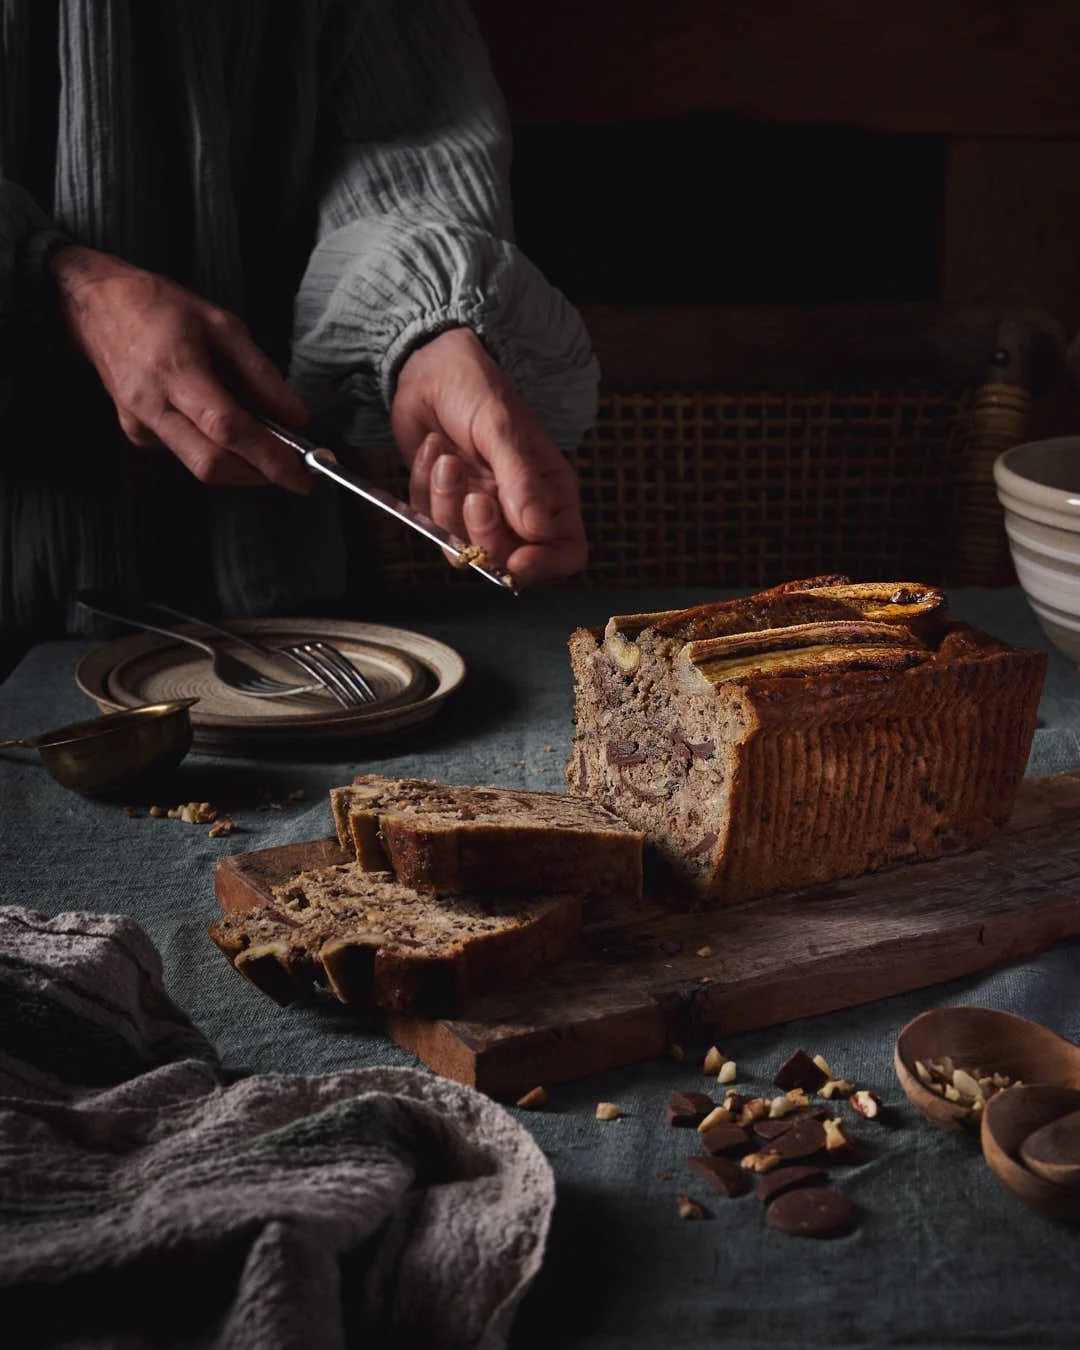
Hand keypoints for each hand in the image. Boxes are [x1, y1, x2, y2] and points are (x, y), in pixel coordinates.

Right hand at [51, 245, 309, 491]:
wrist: (96, 308)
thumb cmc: (161, 308)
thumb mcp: (222, 325)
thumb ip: (261, 374)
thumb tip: (296, 418)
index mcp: (176, 370)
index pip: (227, 429)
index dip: (268, 458)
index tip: (302, 476)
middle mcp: (152, 405)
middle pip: (212, 464)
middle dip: (258, 475)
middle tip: (291, 470)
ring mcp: (139, 424)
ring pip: (200, 467)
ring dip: (241, 466)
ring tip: (264, 443)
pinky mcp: (136, 434)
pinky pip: (186, 455)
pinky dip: (217, 450)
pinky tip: (225, 429)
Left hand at [391, 327, 587, 585]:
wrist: (430, 369)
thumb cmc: (477, 389)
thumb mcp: (502, 429)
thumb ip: (519, 481)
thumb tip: (537, 530)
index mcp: (550, 492)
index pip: (565, 551)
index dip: (544, 566)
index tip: (515, 560)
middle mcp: (519, 509)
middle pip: (508, 559)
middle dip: (483, 533)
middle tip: (473, 497)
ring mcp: (481, 510)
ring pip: (463, 547)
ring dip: (446, 504)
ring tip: (445, 457)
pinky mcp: (445, 506)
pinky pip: (431, 525)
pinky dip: (424, 490)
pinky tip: (432, 450)